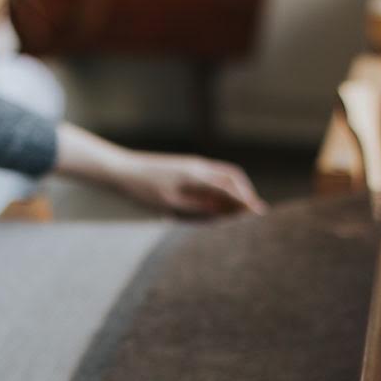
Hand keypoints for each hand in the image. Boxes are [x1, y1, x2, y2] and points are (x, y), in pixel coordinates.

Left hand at [117, 151, 267, 216]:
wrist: (122, 171)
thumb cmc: (143, 190)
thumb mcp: (170, 204)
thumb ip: (197, 208)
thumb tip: (221, 213)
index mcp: (196, 175)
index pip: (229, 188)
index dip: (245, 201)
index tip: (258, 214)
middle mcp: (198, 167)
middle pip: (232, 178)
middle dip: (245, 194)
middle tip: (253, 214)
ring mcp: (193, 166)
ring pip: (223, 177)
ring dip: (234, 192)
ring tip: (240, 211)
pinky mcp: (186, 169)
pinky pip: (211, 179)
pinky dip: (221, 191)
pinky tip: (219, 205)